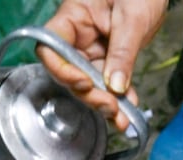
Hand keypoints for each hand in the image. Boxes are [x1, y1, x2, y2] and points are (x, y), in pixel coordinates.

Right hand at [36, 0, 167, 129]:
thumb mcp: (132, 16)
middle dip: (90, 95)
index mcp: (73, 17)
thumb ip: (122, 52)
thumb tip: (114, 87)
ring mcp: (92, 51)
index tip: (84, 83)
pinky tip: (129, 110)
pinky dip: (119, 99)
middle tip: (111, 108)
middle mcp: (77, 38)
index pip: (50, 48)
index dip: (61, 71)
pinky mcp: (107, 60)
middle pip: (71, 74)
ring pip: (90, 85)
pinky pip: (109, 84)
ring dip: (105, 104)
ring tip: (122, 119)